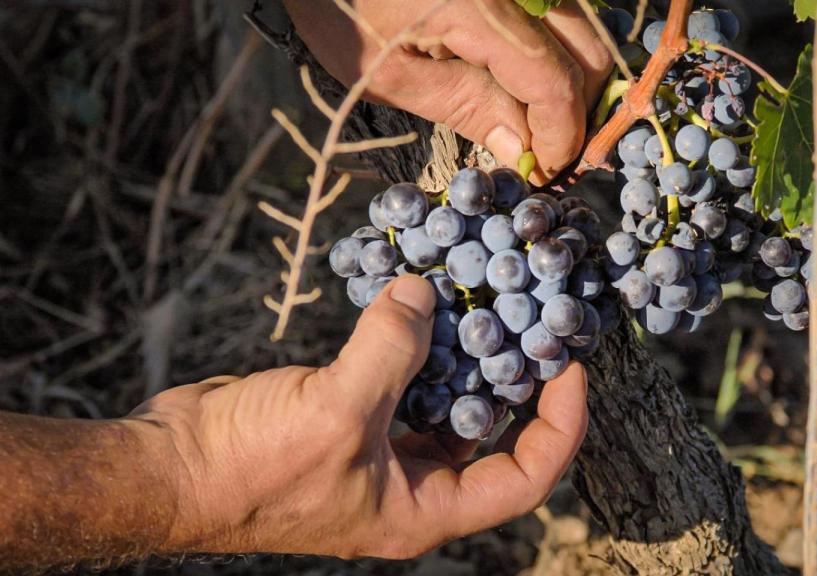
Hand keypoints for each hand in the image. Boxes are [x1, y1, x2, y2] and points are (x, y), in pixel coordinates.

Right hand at [129, 275, 587, 558]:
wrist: (171, 467)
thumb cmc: (253, 468)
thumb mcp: (335, 411)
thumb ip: (390, 350)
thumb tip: (424, 292)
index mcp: (425, 510)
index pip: (527, 476)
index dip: (562, 422)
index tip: (574, 363)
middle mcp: (411, 484)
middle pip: (493, 432)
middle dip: (517, 374)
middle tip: (536, 314)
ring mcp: (379, 449)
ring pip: (445, 396)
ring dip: (462, 348)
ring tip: (485, 293)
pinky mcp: (350, 414)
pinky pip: (400, 373)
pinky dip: (413, 337)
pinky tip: (420, 295)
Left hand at [283, 0, 612, 181]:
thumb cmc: (339, 8)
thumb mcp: (389, 74)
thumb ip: (465, 107)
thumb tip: (524, 152)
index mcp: (482, 8)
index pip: (554, 82)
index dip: (562, 137)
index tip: (546, 174)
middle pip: (588, 54)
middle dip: (578, 114)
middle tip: (548, 156)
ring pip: (584, 31)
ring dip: (573, 83)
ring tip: (539, 126)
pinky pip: (564, 13)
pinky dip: (558, 53)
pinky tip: (528, 86)